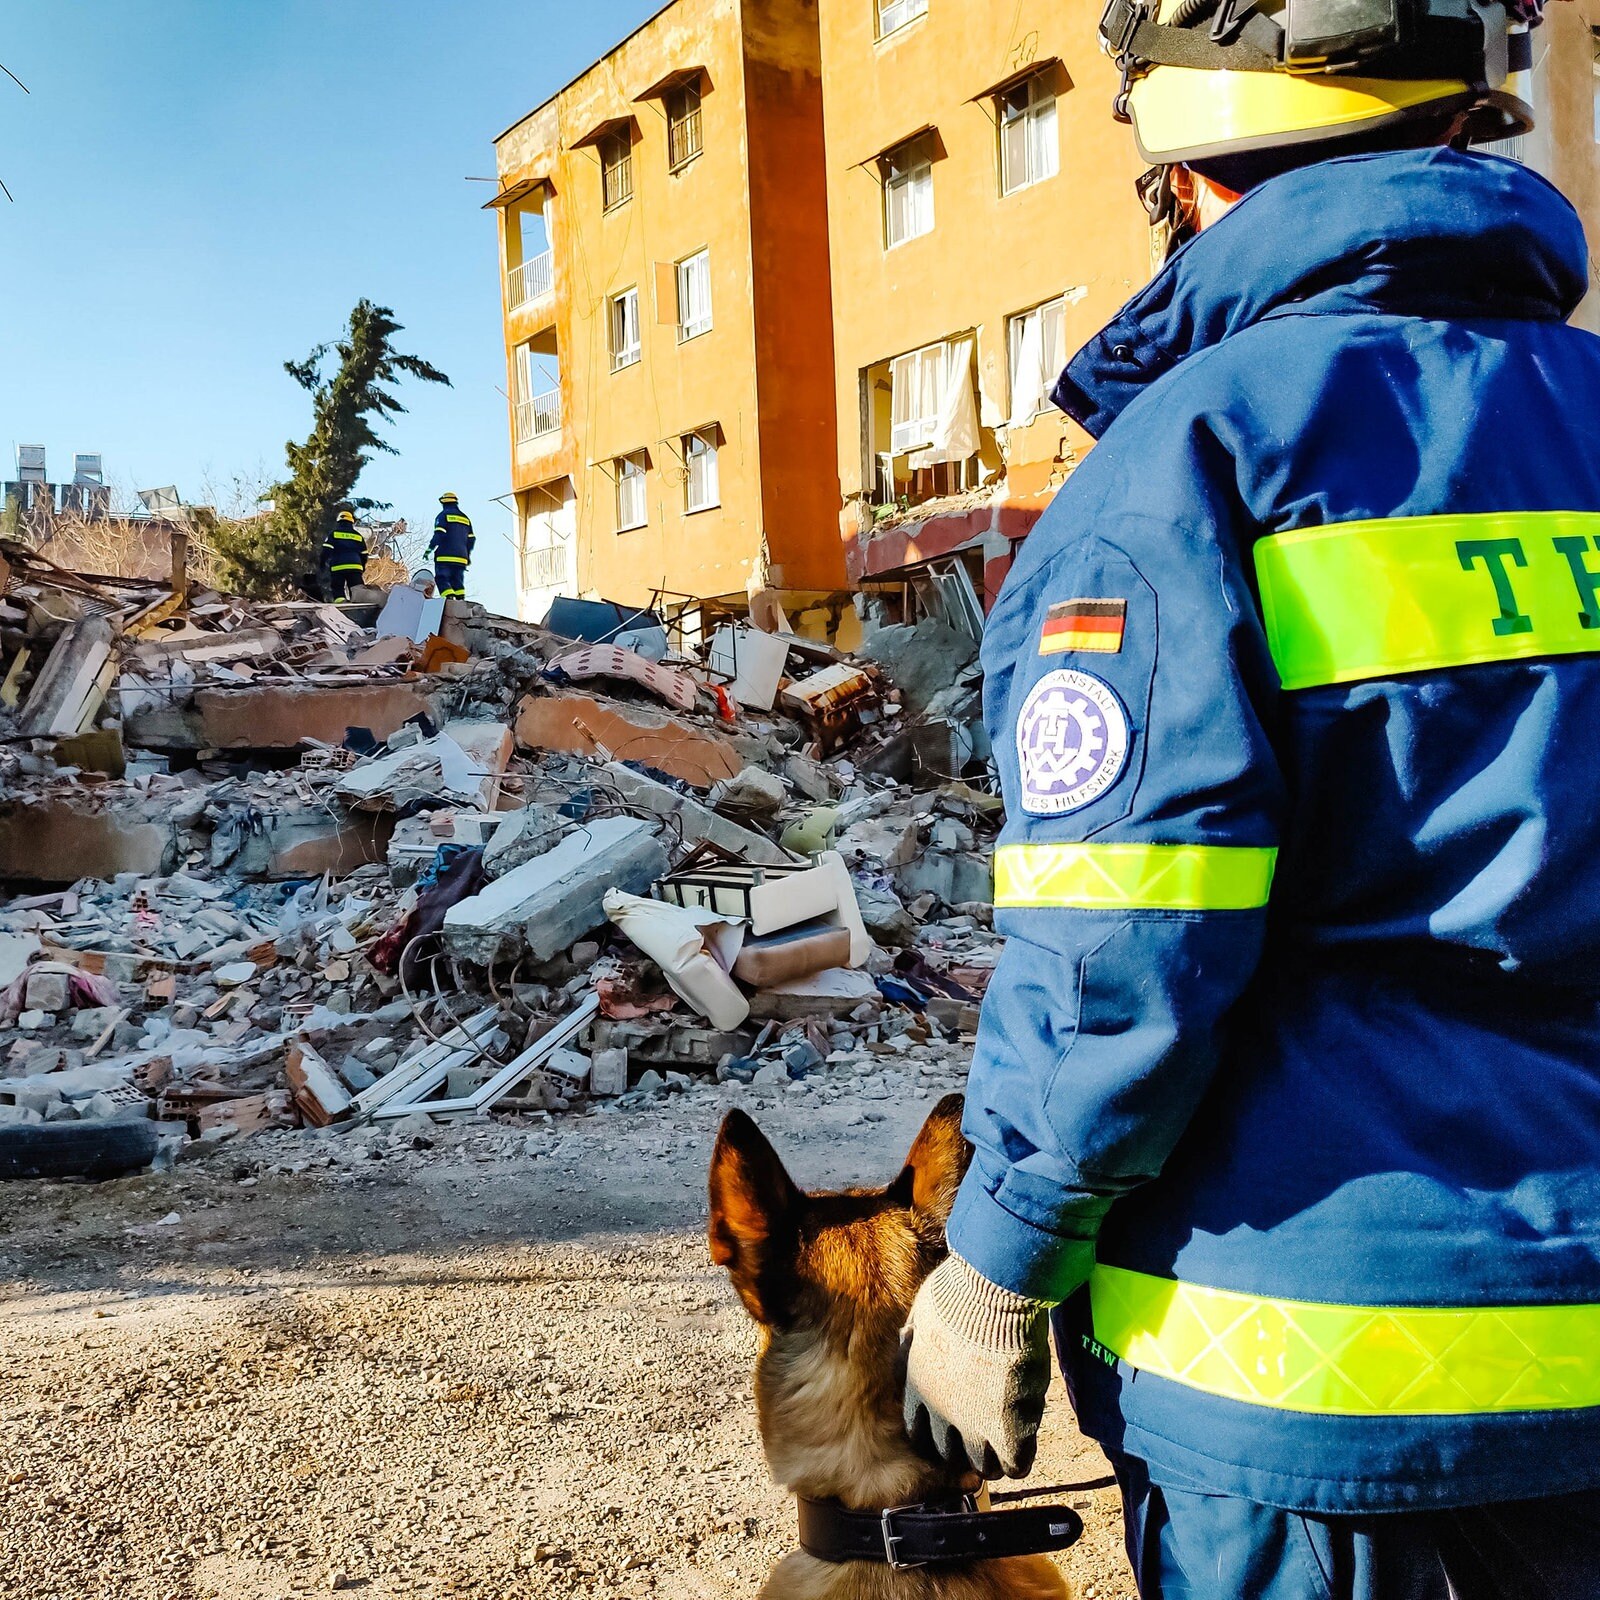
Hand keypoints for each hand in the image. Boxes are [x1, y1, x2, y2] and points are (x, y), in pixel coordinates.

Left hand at [902, 1253, 1052, 1479]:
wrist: (991, 1294)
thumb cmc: (959, 1294)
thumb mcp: (921, 1316)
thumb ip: (915, 1338)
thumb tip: (910, 1337)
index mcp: (918, 1389)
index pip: (920, 1433)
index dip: (938, 1432)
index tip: (953, 1425)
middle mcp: (941, 1415)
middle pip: (950, 1453)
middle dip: (966, 1446)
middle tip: (984, 1433)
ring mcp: (975, 1426)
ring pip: (983, 1465)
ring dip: (994, 1457)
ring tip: (1007, 1443)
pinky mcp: (1009, 1430)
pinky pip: (1015, 1464)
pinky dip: (1020, 1460)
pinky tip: (1024, 1447)